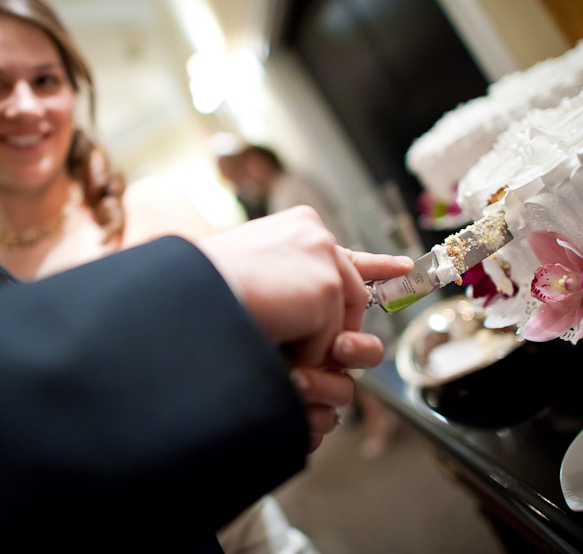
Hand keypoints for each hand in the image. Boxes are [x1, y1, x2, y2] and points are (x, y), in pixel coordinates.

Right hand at [199, 206, 412, 451]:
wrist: (178, 299)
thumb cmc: (200, 296)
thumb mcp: (255, 283)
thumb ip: (295, 290)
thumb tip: (338, 324)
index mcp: (295, 228)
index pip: (346, 251)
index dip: (377, 265)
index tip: (404, 267)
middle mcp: (314, 233)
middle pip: (351, 295)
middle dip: (335, 331)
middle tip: (298, 346)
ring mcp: (322, 258)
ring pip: (338, 324)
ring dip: (306, 343)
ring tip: (265, 331)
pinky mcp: (325, 288)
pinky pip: (326, 343)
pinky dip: (299, 354)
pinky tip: (268, 335)